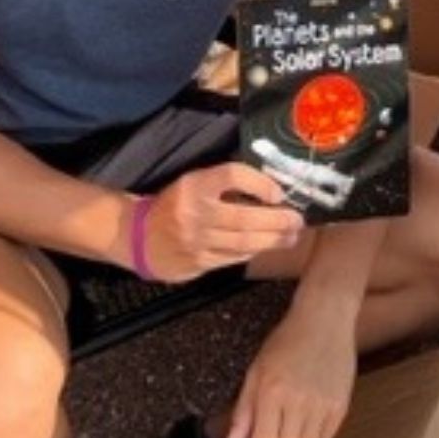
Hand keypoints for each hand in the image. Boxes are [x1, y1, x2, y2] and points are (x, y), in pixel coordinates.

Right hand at [141, 162, 304, 282]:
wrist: (140, 237)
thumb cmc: (174, 205)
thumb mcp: (193, 183)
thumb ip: (224, 184)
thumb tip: (268, 186)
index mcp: (193, 185)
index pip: (231, 175)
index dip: (259, 182)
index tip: (278, 192)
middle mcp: (194, 212)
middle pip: (244, 217)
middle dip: (277, 220)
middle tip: (297, 220)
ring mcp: (197, 241)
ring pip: (243, 242)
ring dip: (273, 240)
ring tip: (291, 236)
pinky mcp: (199, 262)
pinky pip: (234, 257)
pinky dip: (254, 251)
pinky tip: (267, 246)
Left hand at [224, 298, 357, 437]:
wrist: (324, 320)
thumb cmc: (286, 342)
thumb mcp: (256, 371)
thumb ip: (243, 411)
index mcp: (272, 392)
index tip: (261, 432)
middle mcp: (298, 401)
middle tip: (278, 429)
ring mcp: (322, 405)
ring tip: (295, 424)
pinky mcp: (341, 406)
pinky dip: (316, 435)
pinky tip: (311, 414)